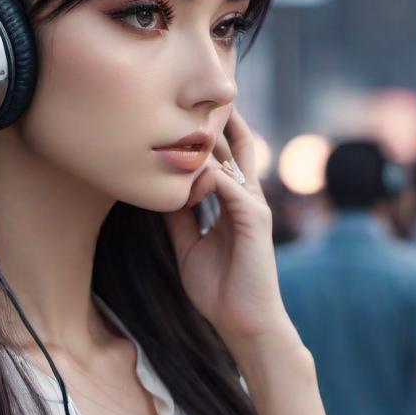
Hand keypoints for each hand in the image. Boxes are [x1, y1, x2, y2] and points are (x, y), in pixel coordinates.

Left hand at [161, 106, 292, 366]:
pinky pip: (231, 185)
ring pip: (234, 158)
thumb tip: (159, 191)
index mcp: (234, 203)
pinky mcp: (255, 220)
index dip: (209, 133)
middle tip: (193, 90)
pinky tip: (189, 173)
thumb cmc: (220, 290)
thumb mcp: (188, 247)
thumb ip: (179, 217)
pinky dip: (208, 176)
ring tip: (188, 114)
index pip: (225, 156)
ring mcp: (253, 207)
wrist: (244, 324)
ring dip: (211, 137)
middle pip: (237, 144)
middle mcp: (247, 198)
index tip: (184, 111)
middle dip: (219, 118)